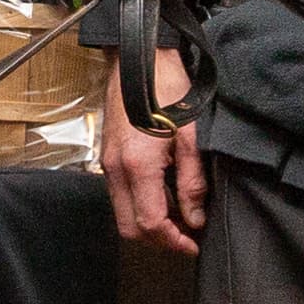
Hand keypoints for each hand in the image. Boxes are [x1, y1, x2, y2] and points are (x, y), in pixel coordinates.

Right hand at [95, 53, 207, 247]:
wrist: (140, 58)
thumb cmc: (169, 89)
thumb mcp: (191, 137)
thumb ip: (192, 182)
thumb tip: (195, 217)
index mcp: (137, 166)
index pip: (150, 223)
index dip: (173, 241)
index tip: (193, 245)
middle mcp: (115, 170)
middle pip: (129, 227)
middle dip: (158, 239)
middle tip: (186, 237)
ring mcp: (107, 163)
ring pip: (123, 213)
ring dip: (149, 222)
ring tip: (179, 216)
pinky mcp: (108, 156)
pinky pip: (120, 195)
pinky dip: (141, 204)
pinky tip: (164, 194)